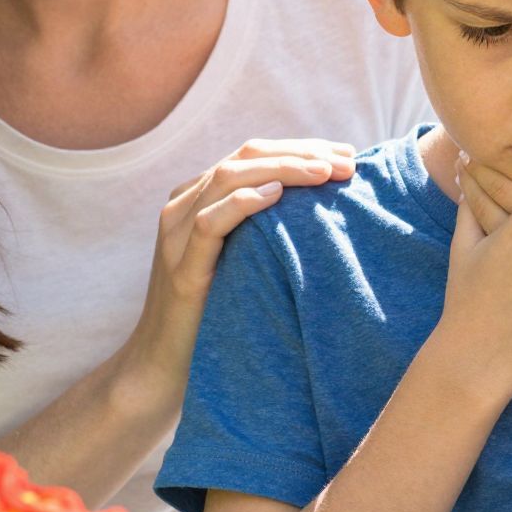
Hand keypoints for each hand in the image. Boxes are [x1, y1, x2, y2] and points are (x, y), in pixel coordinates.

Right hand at [117, 138, 357, 417]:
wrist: (162, 365)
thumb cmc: (215, 310)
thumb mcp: (245, 257)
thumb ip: (267, 226)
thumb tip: (327, 205)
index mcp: (199, 197)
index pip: (254, 153)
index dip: (302, 147)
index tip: (349, 153)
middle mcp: (183, 206)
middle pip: (245, 156)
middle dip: (302, 153)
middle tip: (349, 161)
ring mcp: (177, 235)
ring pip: (228, 178)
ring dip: (283, 169)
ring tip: (326, 172)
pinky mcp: (181, 269)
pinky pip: (208, 224)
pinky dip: (244, 203)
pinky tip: (277, 195)